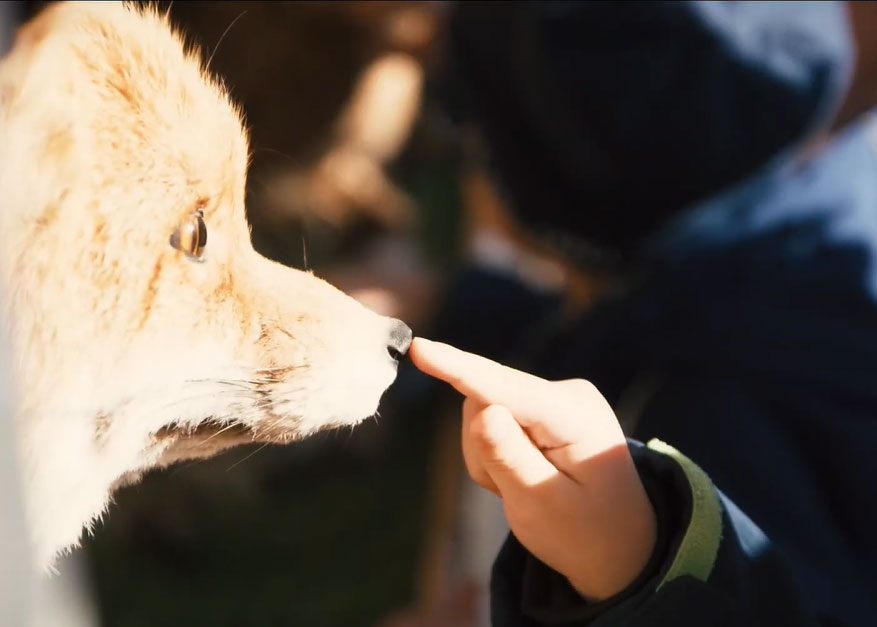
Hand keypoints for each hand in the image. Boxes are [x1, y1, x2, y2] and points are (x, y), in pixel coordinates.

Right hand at [410, 338, 656, 601]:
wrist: (617, 543)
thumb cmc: (584, 532)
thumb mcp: (544, 506)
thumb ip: (510, 459)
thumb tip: (480, 412)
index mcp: (576, 417)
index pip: (506, 389)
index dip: (458, 369)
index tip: (419, 347)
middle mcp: (566, 394)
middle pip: (486, 401)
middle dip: (484, 450)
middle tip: (513, 491)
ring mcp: (553, 397)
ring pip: (480, 410)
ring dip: (486, 455)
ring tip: (524, 487)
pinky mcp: (538, 405)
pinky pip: (488, 419)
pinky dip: (492, 454)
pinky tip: (522, 475)